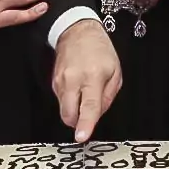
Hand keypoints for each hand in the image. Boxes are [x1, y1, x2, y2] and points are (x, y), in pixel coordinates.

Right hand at [52, 18, 120, 140]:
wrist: (76, 31)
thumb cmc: (99, 50)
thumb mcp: (115, 72)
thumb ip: (108, 97)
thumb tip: (97, 116)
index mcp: (93, 77)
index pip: (88, 106)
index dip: (85, 124)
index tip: (81, 136)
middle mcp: (73, 80)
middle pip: (69, 114)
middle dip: (78, 122)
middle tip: (88, 112)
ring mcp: (60, 81)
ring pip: (64, 109)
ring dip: (75, 108)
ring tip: (85, 90)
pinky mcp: (53, 82)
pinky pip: (62, 100)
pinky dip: (70, 100)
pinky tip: (77, 86)